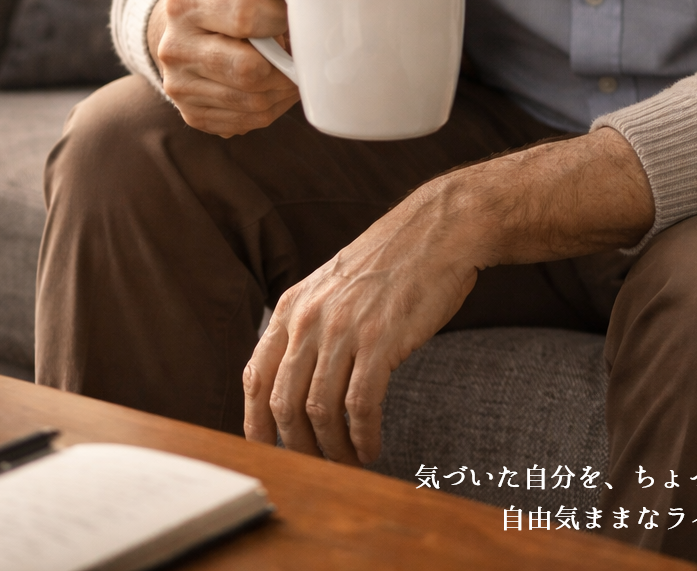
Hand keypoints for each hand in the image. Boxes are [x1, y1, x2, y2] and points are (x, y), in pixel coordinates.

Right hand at [148, 0, 298, 136]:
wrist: (190, 26)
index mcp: (185, 2)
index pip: (245, 16)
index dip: (280, 18)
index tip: (287, 14)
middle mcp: (174, 47)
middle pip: (249, 70)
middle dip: (286, 62)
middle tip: (297, 48)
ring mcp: (179, 86)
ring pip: (252, 102)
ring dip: (285, 88)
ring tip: (290, 66)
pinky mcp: (192, 115)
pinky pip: (247, 122)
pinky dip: (273, 107)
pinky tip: (275, 86)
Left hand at [243, 172, 480, 464]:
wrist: (440, 229)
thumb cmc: (392, 262)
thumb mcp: (333, 286)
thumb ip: (309, 325)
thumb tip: (293, 380)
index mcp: (293, 305)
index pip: (256, 377)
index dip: (257, 423)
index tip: (268, 451)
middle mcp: (311, 317)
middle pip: (284, 404)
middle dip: (298, 448)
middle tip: (316, 467)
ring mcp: (344, 328)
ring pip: (320, 411)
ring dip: (333, 449)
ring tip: (349, 463)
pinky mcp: (381, 339)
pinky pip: (361, 405)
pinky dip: (363, 437)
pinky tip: (372, 447)